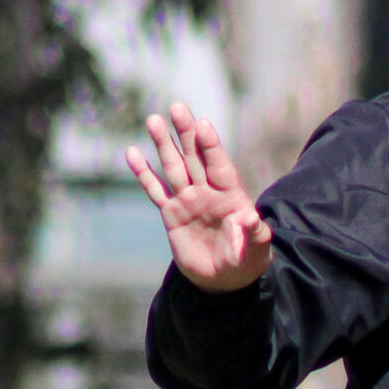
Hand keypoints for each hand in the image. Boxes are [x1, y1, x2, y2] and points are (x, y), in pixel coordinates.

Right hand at [125, 103, 272, 292]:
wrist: (223, 281)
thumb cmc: (246, 262)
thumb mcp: (256, 251)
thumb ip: (255, 234)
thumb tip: (249, 217)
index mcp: (231, 195)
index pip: (220, 165)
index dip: (212, 146)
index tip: (203, 124)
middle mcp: (208, 192)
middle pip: (195, 157)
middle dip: (186, 133)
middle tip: (178, 108)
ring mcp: (188, 200)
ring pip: (173, 167)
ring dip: (163, 145)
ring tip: (154, 120)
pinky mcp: (171, 214)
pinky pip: (155, 191)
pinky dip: (144, 174)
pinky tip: (132, 154)